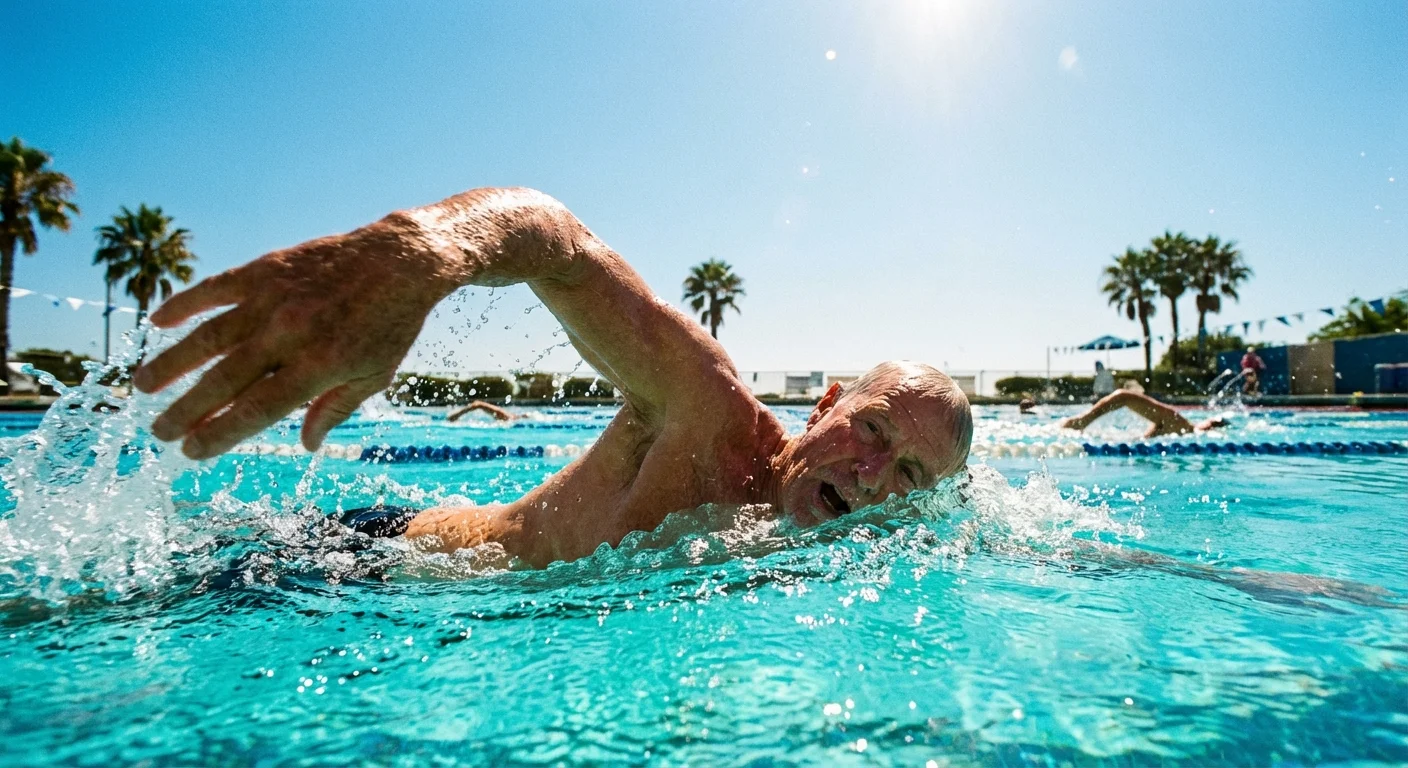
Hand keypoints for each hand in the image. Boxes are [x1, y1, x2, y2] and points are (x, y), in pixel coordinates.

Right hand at [134, 217, 455, 458]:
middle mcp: (289, 335)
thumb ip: (334, 409)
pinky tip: (157, 321)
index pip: (256, 410)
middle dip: (187, 410)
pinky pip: (215, 289)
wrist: (401, 260)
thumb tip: (305, 446)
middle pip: (224, 380)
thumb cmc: (391, 324)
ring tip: (142, 386)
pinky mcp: (266, 269)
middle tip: (159, 432)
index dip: (221, 433)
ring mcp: (274, 299)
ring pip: (208, 336)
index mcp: (317, 367)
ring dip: (171, 363)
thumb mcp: (374, 375)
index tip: (192, 451)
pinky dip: (184, 304)